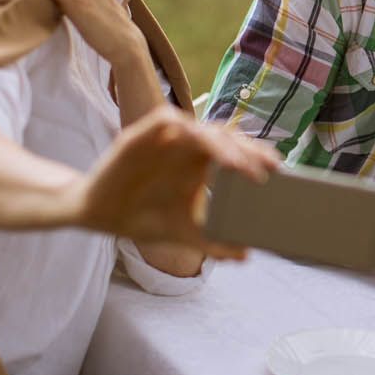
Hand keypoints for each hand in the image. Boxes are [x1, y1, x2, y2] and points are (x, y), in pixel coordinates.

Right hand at [73, 107, 279, 257]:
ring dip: (218, 142)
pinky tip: (192, 138)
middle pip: (221, 136)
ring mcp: (162, 141)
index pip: (233, 150)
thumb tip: (245, 255)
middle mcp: (184, 148)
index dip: (255, 154)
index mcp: (198, 164)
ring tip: (234, 164)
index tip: (277, 168)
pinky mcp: (138, 137)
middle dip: (244, 149)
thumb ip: (213, 243)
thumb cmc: (142, 218)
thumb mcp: (184, 234)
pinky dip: (179, 124)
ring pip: (197, 126)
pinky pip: (163, 119)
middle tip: (263, 168)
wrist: (97, 217)